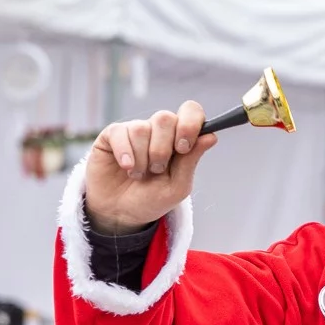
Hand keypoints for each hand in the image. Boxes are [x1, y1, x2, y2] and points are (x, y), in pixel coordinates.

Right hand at [84, 101, 216, 234]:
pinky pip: (120, 133)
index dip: (189, 124)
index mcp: (179, 138)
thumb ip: (191, 160)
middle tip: (158, 170)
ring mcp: (135, 130)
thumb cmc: (152, 198)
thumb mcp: (177, 186)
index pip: (191, 111)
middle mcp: (158, 130)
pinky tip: (126, 167)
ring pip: (141, 128)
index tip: (183, 148)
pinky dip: (125, 153)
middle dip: (162, 149)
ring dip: (142, 158)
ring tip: (139, 174)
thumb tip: (211, 136)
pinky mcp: (113, 134)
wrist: (121, 212)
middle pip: (165, 118)